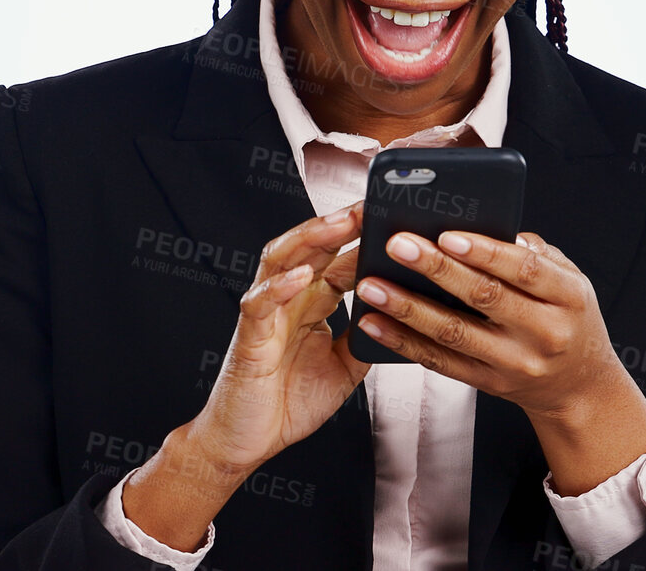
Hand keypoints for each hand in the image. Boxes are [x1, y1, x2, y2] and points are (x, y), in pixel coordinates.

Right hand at [187, 201, 371, 474]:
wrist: (245, 443)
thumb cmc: (287, 404)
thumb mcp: (343, 368)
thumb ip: (365, 336)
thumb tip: (400, 314)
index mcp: (310, 306)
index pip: (338, 260)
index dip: (363, 240)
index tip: (393, 220)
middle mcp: (288, 302)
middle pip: (311, 248)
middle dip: (341, 223)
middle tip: (373, 204)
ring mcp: (266, 315)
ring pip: (281, 261)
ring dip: (311, 239)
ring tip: (341, 223)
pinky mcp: (250, 337)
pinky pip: (261, 303)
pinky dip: (280, 287)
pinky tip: (303, 276)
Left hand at [352, 229, 645, 492]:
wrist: (579, 386)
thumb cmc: (568, 317)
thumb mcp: (570, 280)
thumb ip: (533, 253)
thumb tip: (485, 227)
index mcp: (568, 298)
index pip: (525, 270)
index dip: (485, 252)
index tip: (447, 234)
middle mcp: (544, 333)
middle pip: (484, 298)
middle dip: (436, 269)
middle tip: (398, 244)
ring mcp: (515, 363)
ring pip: (454, 334)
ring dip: (407, 308)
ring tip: (372, 285)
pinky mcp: (489, 384)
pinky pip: (441, 363)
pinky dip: (404, 342)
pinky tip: (376, 324)